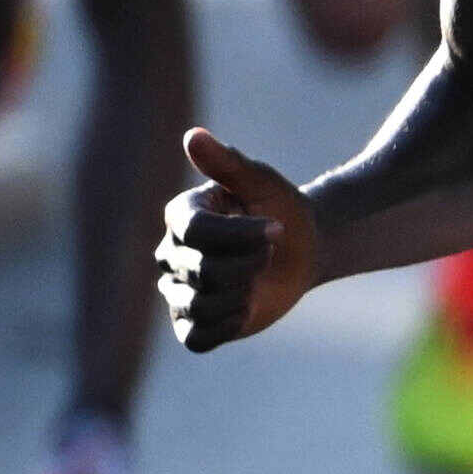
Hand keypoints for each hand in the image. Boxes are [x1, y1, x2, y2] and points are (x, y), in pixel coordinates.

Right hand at [156, 129, 325, 350]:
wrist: (303, 249)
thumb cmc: (281, 209)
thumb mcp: (262, 182)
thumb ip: (228, 164)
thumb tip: (193, 136)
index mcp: (180, 217)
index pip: (198, 234)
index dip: (244, 236)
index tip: (277, 230)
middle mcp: (169, 254)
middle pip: (204, 272)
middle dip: (251, 266)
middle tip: (270, 254)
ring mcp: (177, 290)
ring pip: (200, 305)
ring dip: (243, 295)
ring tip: (258, 280)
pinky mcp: (191, 323)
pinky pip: (197, 338)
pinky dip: (226, 326)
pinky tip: (248, 307)